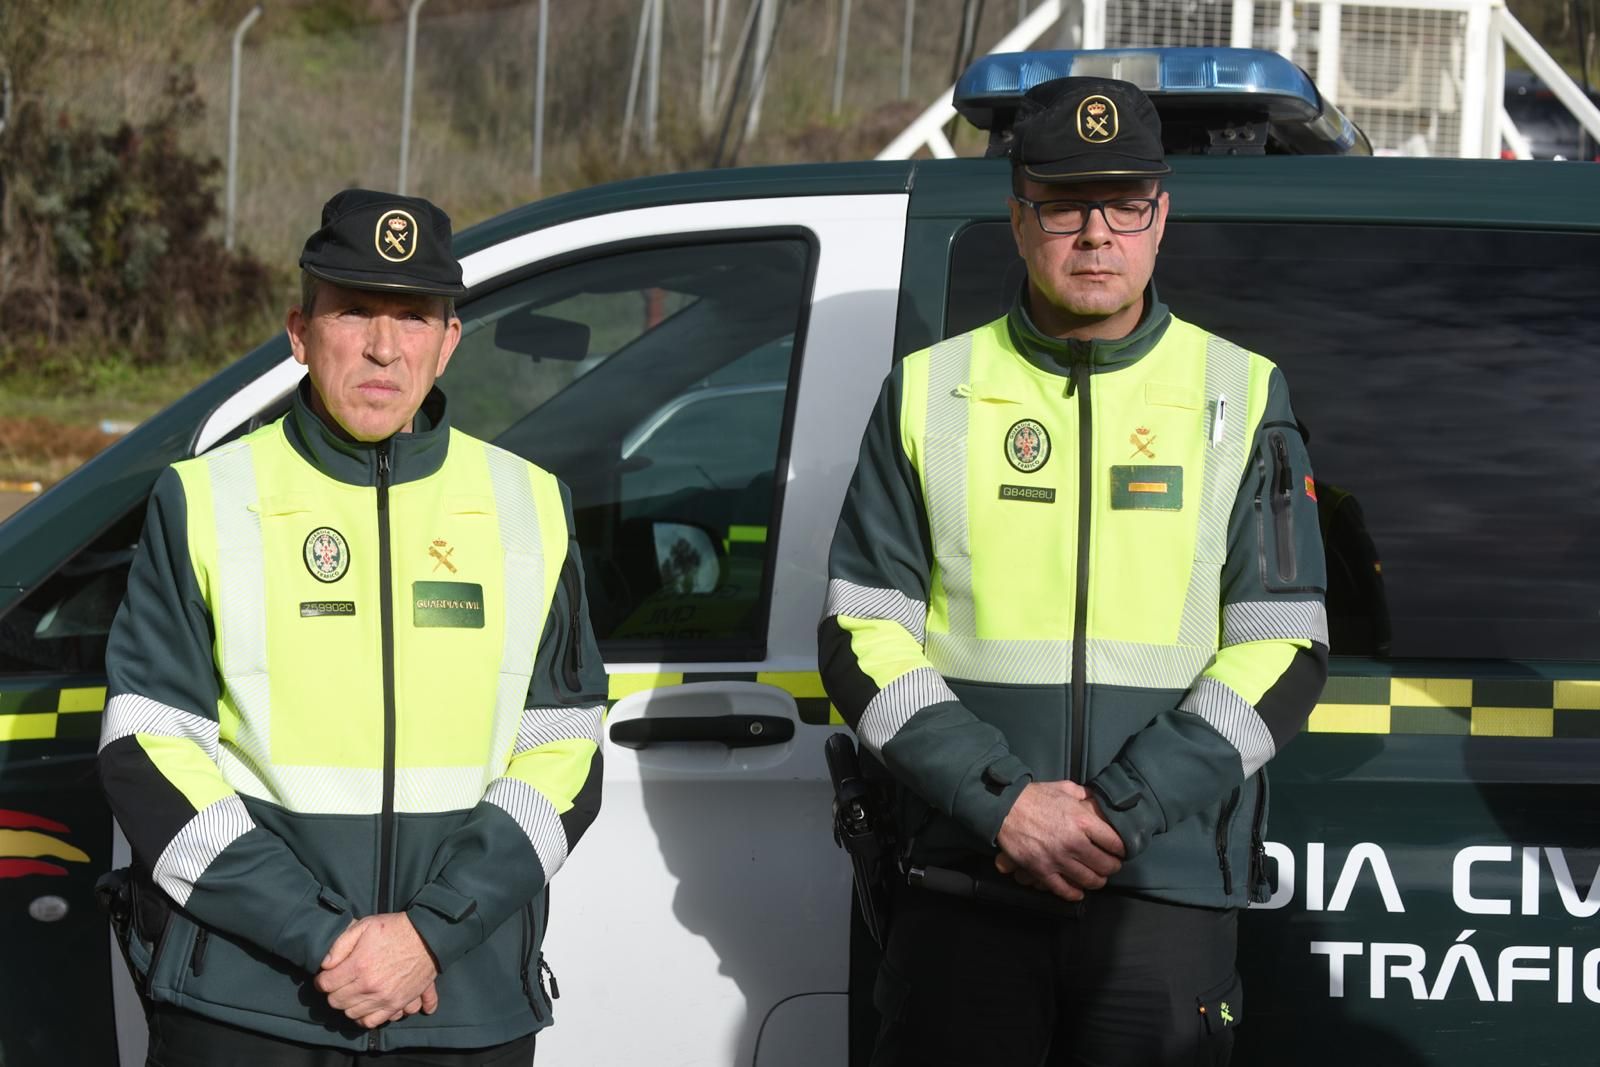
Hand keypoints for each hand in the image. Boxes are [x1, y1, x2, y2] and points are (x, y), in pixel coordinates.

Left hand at [315, 913, 439, 1028]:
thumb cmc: (395, 929)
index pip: (326, 984)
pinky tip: (365, 1006)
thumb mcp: (365, 926)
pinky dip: (364, 1017)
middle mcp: (369, 986)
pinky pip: (372, 1022)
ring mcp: (384, 998)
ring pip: (351, 1014)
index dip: (321, 980)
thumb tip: (325, 965)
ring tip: (352, 993)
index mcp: (359, 965)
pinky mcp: (397, 1004)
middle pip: (336, 1002)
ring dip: (348, 1005)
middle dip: (333, 992)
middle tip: (339, 983)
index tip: (325, 976)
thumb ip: (341, 944)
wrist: (428, 938)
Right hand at [995, 780, 1124, 902]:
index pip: (1116, 844)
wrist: (1004, 807)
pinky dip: (1075, 893)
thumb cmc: (1035, 796)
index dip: (1122, 849)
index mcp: (1083, 821)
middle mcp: (1075, 843)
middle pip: (1106, 865)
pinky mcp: (1042, 871)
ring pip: (1089, 880)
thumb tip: (1098, 801)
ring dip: (1097, 881)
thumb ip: (1085, 795)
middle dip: (1112, 867)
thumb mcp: (1065, 788)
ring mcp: (1058, 860)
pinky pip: (1064, 890)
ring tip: (1097, 878)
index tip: (1120, 851)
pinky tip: (1078, 891)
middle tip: (1110, 865)